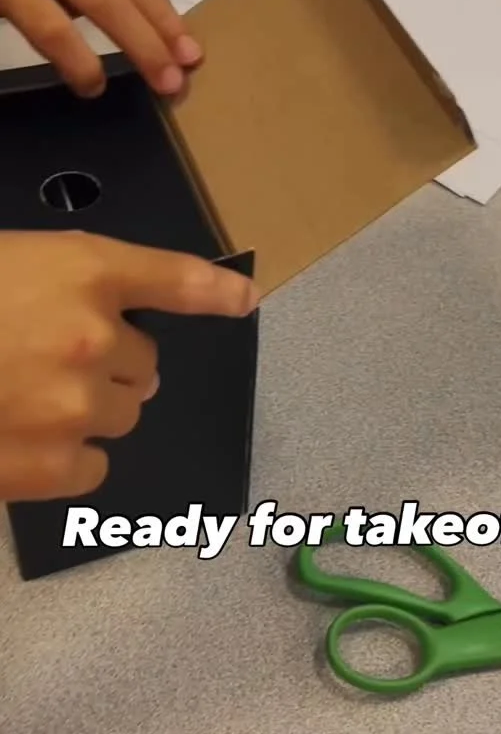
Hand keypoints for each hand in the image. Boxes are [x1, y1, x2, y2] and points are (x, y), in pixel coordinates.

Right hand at [0, 231, 258, 502]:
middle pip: (145, 367)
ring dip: (89, 410)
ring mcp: (74, 405)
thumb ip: (66, 286)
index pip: (168, 277)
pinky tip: (22, 440)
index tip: (244, 299)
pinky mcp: (50, 465)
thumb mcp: (11, 267)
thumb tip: (110, 334)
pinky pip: (95, 467)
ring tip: (27, 399)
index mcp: (80, 271)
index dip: (212, 288)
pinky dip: (68, 460)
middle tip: (49, 360)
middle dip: (110, 366)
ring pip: (123, 416)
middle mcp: (91, 336)